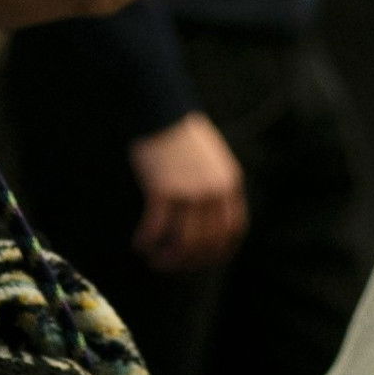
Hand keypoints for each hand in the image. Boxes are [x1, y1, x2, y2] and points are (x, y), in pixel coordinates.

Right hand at [127, 111, 246, 272]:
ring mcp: (190, 191)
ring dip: (167, 256)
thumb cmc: (182, 134)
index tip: (201, 261)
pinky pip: (157, 227)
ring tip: (153, 258)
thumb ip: (215, 187)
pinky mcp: (164, 189)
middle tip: (170, 264)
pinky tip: (140, 243)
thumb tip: (206, 222)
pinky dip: (147, 240)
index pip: (233, 230)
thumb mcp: (212, 160)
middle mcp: (214, 191)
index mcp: (230, 183)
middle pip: (207, 242)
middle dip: (188, 260)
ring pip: (183, 241)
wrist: (162, 110)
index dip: (218, 251)